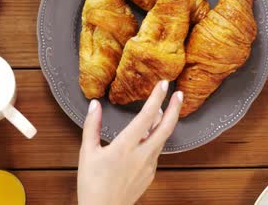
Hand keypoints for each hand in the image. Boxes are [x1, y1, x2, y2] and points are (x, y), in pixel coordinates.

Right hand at [77, 80, 182, 204]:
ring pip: (162, 139)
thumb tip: (94, 105)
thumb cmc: (92, 184)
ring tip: (162, 110)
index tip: (164, 84)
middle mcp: (141, 155)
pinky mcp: (150, 174)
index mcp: (125, 147)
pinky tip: (150, 134)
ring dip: (164, 123)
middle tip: (180, 94)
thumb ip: (92, 126)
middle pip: (165, 128)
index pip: (146, 117)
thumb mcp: (88, 153)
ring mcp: (149, 166)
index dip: (156, 98)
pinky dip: (156, 138)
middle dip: (174, 109)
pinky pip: (156, 151)